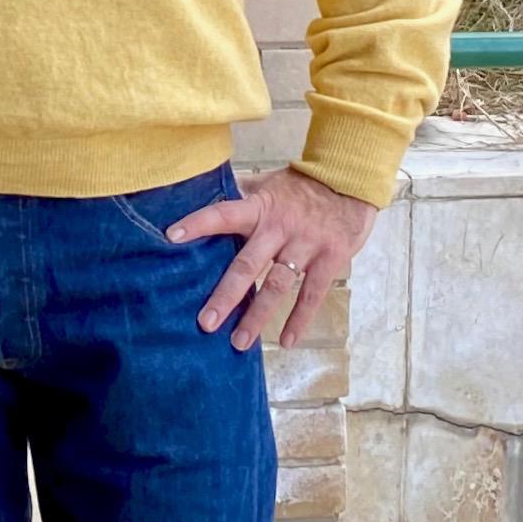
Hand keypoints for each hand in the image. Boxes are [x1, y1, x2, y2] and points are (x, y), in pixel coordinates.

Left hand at [169, 167, 375, 352]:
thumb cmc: (302, 186)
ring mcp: (306, 245)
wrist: (351, 179)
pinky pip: (312, 294)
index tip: (171, 237)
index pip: (223, 214)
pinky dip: (300, 319)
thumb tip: (205, 191)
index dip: (198, 223)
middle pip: (248, 265)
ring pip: (277, 286)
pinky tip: (286, 341)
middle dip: (226, 296)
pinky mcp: (331, 259)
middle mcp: (280, 228)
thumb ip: (241, 195)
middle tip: (206, 323)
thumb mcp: (269, 184)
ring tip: (239, 342)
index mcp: (260, 208)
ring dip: (258, 316)